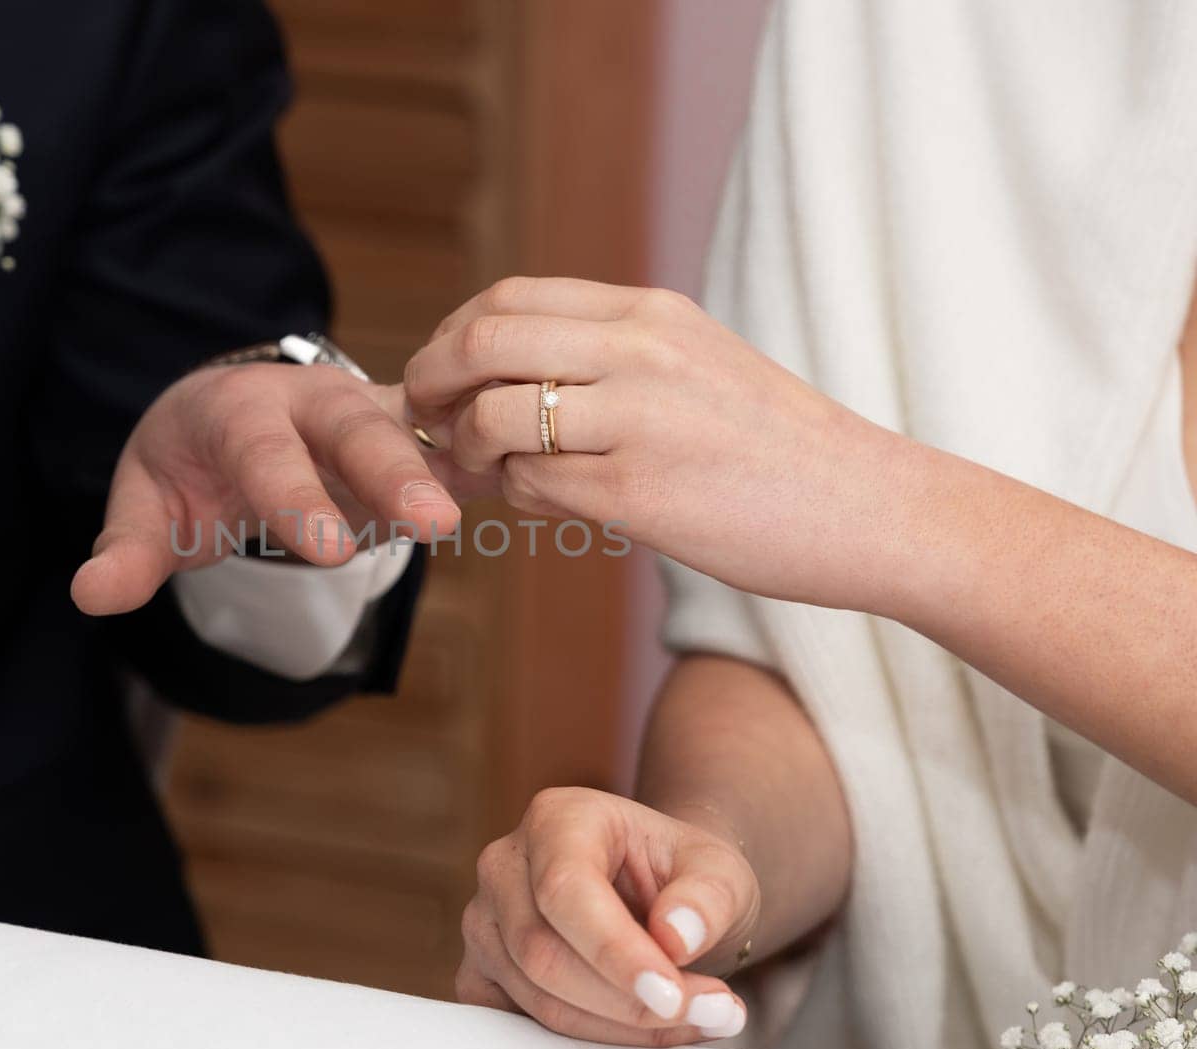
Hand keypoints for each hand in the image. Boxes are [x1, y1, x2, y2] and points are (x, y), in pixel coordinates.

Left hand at [71, 363, 482, 615]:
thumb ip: (126, 551)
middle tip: (432, 524)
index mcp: (241, 412)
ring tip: (508, 500)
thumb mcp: (147, 504)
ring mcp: (368, 413)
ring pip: (418, 431)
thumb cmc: (189, 464)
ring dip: (458, 466)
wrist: (234, 410)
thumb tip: (91, 595)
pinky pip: (455, 442)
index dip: (296, 498)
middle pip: (355, 430)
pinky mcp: (410, 435)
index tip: (327, 549)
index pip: (266, 453)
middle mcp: (311, 401)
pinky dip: (494, 459)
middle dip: (394, 471)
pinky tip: (548, 478)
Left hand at [405, 277, 912, 612]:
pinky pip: (534, 487)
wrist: (869, 506)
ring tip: (487, 470)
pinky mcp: (640, 494)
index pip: (508, 297)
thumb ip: (607, 355)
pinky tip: (545, 503)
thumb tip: (500, 373)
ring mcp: (638, 421)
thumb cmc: (775, 445)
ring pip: (496, 418)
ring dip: (468, 450)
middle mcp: (639, 352)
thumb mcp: (695, 362)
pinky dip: (519, 497)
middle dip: (431, 382)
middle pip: (483, 341)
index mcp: (650, 312)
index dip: (450, 335)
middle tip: (424, 417)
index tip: (436, 371)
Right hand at [457, 787, 756, 1047]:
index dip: (613, 951)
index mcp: (558, 818)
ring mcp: (485, 919)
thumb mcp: (721, 873)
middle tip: (706, 1012)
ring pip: (535, 996)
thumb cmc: (684, 878)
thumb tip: (676, 935)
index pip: (565, 889)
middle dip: (626, 1000)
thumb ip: (707, 897)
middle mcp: (506, 863)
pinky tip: (640, 1033)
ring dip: (618, 1027)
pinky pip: (519, 1024)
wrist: (664, 896)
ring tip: (692, 1018)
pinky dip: (584, 1043)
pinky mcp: (482, 971)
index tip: (670, 995)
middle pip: (542, 952)